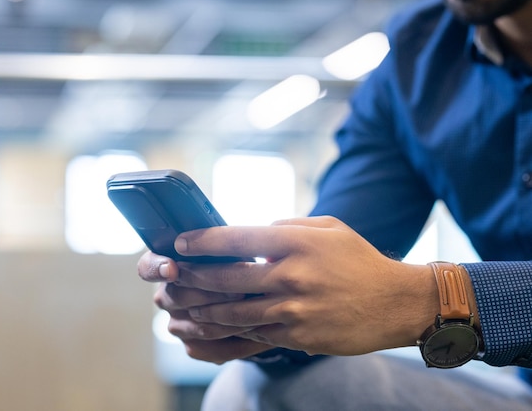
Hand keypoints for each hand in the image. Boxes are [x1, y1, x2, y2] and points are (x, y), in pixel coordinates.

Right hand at [137, 251, 272, 363]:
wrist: (252, 301)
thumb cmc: (238, 264)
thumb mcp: (232, 250)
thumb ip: (225, 248)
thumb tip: (239, 243)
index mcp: (168, 267)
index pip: (147, 267)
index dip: (157, 268)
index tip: (172, 269)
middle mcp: (167, 296)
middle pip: (178, 297)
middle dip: (211, 292)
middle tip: (241, 288)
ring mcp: (178, 324)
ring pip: (199, 326)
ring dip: (232, 318)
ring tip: (260, 309)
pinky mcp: (194, 347)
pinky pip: (216, 348)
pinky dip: (243, 340)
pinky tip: (265, 331)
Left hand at [172, 216, 438, 355]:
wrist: (396, 303)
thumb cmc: (359, 260)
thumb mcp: (327, 228)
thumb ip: (286, 226)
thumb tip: (250, 232)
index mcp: (296, 242)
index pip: (235, 239)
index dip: (201, 241)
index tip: (179, 243)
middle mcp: (291, 276)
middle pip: (224, 278)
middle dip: (189, 276)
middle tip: (167, 274)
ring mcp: (293, 310)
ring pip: (231, 311)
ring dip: (198, 309)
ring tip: (176, 305)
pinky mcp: (296, 337)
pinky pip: (251, 334)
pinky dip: (224, 331)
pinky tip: (205, 328)